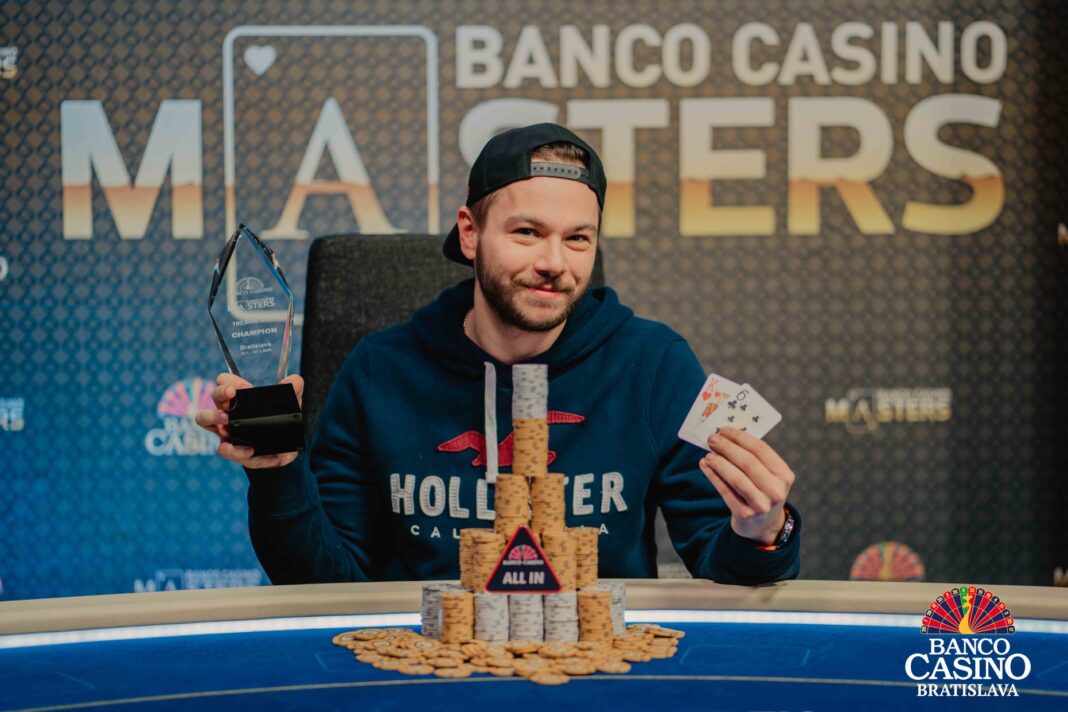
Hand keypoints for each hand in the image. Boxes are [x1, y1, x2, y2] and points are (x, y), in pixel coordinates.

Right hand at [194, 372, 303, 468]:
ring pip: (205, 420)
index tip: (234, 384)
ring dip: (213, 418)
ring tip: (226, 421)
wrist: (285, 450)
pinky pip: (227, 450)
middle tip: (230, 394)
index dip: (227, 381)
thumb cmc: (280, 422)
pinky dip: (236, 450)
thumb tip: (295, 380)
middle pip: (214, 397)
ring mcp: (228, 431)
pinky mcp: (235, 451)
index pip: (226, 382)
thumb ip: (293, 392)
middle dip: (219, 393)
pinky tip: (250, 450)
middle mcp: (229, 412)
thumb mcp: (289, 406)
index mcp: (240, 399)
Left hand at [698, 427, 795, 545]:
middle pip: (748, 462)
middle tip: (712, 439)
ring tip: (708, 454)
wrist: (764, 525)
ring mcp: (761, 504)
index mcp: (784, 475)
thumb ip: (753, 458)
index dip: (740, 438)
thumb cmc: (762, 491)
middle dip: (727, 448)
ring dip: (719, 463)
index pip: (761, 450)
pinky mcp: (745, 514)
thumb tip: (726, 436)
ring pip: (737, 478)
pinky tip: (705, 466)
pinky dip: (713, 477)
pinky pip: (725, 492)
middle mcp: (776, 490)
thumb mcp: (768, 476)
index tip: (724, 430)